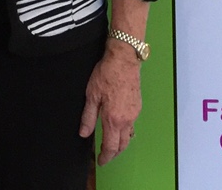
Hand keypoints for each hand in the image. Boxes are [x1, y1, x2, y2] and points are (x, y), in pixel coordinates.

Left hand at [80, 43, 142, 163]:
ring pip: (129, 135)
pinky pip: (132, 124)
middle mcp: (127, 119)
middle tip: (106, 155)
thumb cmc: (106, 74)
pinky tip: (119, 125)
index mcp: (113, 119)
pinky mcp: (138, 106)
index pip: (111, 146)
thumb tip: (84, 133)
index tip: (100, 161)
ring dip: (121, 142)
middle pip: (123, 144)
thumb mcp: (91, 95)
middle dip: (114, 153)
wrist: (124, 60)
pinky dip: (126, 130)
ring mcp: (134, 113)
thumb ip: (88, 116)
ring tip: (112, 143)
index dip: (105, 156)